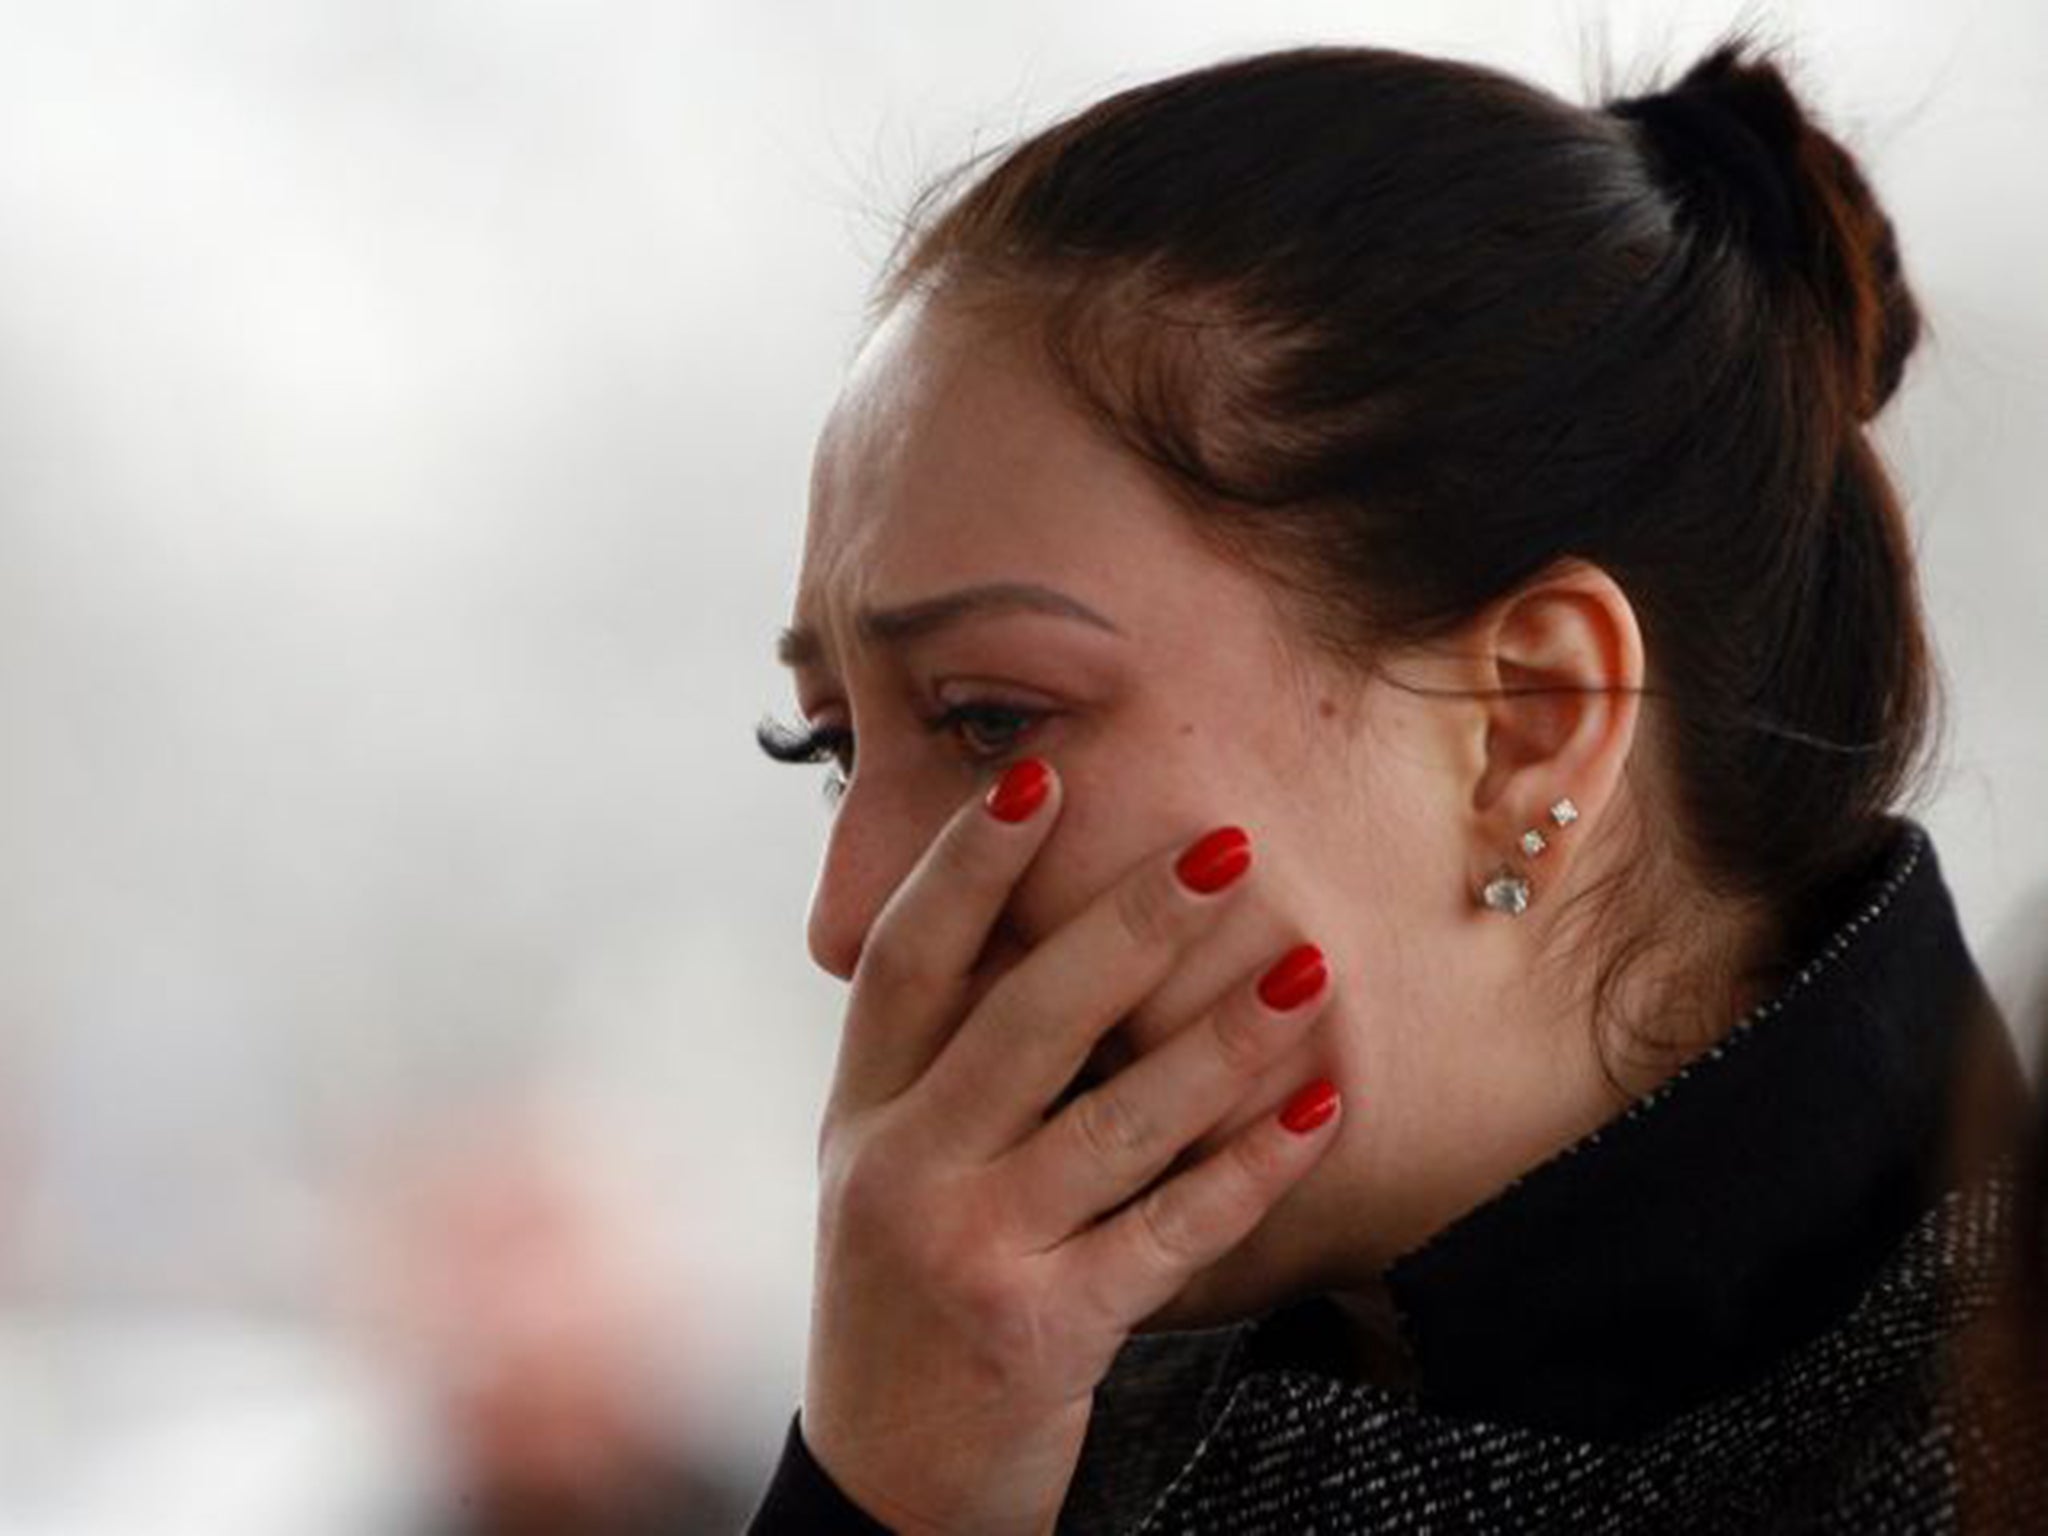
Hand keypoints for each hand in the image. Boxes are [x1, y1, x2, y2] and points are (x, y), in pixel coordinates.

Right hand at [801, 757, 1342, 1535]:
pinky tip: (1318, 1108)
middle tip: (1222, 848)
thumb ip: (942, 1059)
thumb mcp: (888, 1165)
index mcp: (863, 1112)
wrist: (890, 1479)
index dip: (969, 866)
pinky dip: (1252, 1167)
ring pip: (1114, 1122)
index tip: (1039, 776)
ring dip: (1222, 1039)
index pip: (909, 961)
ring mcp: (970, 1252)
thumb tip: (1028, 914)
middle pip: (1023, 1020)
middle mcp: (904, 1170)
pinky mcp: (1045, 1332)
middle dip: (1127, 926)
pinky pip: (1173, 1233)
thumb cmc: (903, 1291)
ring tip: (1306, 964)